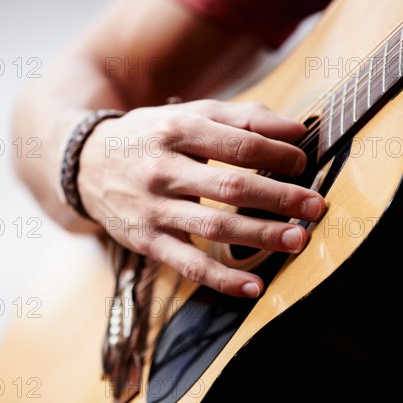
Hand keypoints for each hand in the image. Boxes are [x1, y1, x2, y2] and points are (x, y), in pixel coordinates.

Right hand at [78, 99, 326, 297]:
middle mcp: (163, 168)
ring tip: (299, 240)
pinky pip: (188, 265)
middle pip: (231, 187)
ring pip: (214, 227)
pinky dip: (222, 280)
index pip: (240, 143)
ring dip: (261, 236)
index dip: (279, 155)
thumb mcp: (189, 115)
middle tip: (317, 206)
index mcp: (178, 130)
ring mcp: (153, 208)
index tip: (304, 164)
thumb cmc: (150, 136)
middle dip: (280, 198)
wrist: (86, 163)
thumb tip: (297, 129)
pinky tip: (254, 287)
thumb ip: (243, 117)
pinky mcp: (146, 240)